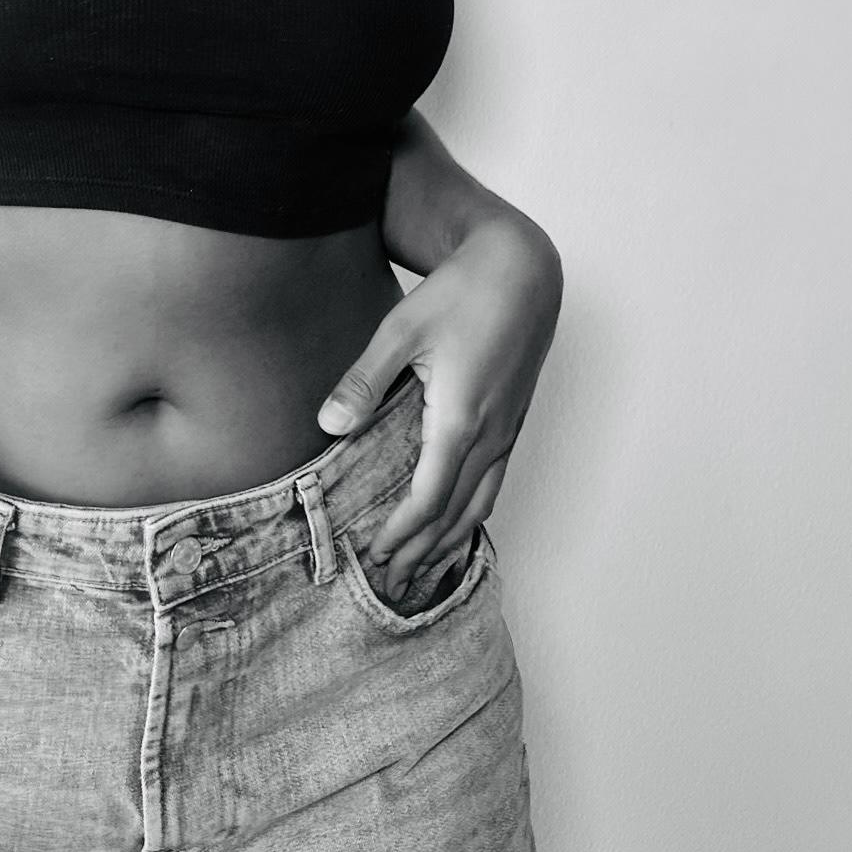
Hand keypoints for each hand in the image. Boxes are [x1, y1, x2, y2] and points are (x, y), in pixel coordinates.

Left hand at [316, 216, 560, 602]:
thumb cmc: (462, 292)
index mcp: (461, 419)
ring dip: (449, 542)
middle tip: (391, 583)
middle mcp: (491, 435)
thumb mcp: (402, 330)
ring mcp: (508, 430)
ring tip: (422, 569)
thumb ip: (364, 381)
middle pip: (455, 514)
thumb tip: (329, 425)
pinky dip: (473, 515)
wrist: (522, 269)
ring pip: (481, 504)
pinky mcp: (513, 420)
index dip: (401, 534)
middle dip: (421, 553)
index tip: (374, 556)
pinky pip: (494, 483)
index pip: (429, 499)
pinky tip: (458, 522)